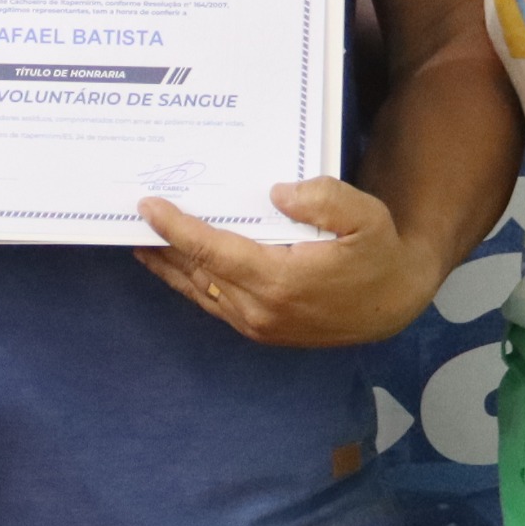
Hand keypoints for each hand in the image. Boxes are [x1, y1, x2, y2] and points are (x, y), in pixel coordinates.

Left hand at [136, 178, 442, 347]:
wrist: (394, 305)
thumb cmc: (378, 254)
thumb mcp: (365, 215)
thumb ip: (322, 199)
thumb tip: (276, 194)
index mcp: (279, 279)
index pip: (212, 250)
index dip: (175, 228)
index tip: (147, 206)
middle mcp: (261, 308)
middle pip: (196, 272)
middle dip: (162, 246)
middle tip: (130, 219)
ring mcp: (259, 325)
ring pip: (200, 292)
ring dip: (169, 269)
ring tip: (142, 244)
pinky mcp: (262, 331)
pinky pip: (214, 305)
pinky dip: (190, 284)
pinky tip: (178, 269)